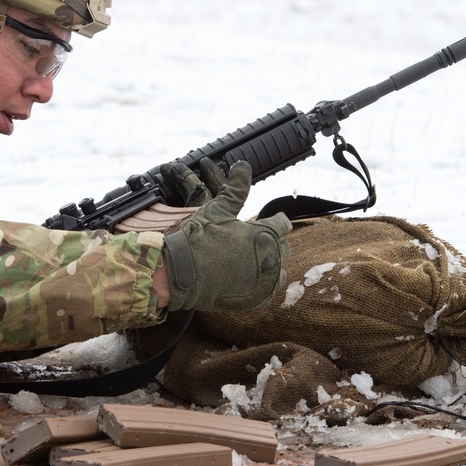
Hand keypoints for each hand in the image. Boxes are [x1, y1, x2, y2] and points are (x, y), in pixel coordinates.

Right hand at [162, 161, 291, 311]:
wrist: (182, 273)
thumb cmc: (198, 238)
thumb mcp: (217, 209)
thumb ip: (236, 188)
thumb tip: (244, 165)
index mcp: (265, 233)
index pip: (282, 225)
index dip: (276, 221)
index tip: (272, 221)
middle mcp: (270, 257)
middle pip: (284, 248)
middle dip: (274, 243)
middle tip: (260, 241)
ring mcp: (264, 281)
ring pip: (280, 272)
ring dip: (272, 266)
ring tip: (257, 262)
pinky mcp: (255, 300)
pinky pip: (268, 293)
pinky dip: (263, 287)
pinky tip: (252, 282)